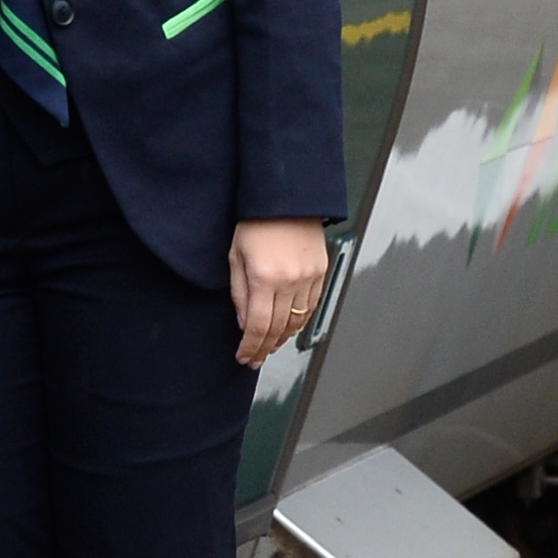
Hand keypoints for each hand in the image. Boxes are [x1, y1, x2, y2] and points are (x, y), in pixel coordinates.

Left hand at [229, 219, 330, 367]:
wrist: (286, 198)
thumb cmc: (257, 221)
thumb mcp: (236, 256)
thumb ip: (239, 293)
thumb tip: (244, 323)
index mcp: (264, 278)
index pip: (257, 327)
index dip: (250, 347)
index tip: (244, 357)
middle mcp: (289, 281)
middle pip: (278, 329)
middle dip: (264, 349)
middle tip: (255, 358)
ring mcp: (309, 278)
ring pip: (297, 322)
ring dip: (282, 338)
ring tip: (270, 346)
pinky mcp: (321, 272)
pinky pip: (312, 307)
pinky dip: (299, 322)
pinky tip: (289, 327)